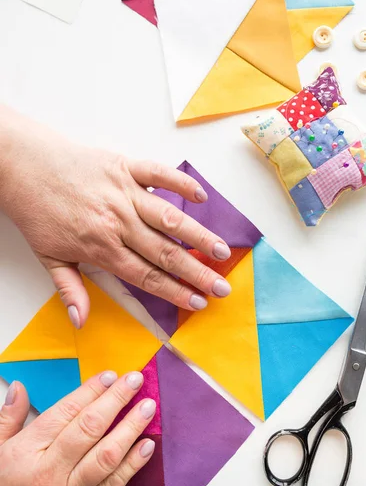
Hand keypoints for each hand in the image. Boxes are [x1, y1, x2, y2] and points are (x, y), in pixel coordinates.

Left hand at [0, 105, 231, 327]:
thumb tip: (82, 320)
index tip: (197, 302)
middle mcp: (118, 222)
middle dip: (198, 273)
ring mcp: (124, 192)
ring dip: (198, 235)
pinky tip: (201, 197)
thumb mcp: (48, 256)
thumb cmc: (37, 210)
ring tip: (222, 251)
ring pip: (170, 218)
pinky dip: (182, 184)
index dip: (175, 292)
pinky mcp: (125, 166)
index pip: (147, 276)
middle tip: (223, 287)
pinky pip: (160, 174)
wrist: (22, 165)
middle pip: (166, 253)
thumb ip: (70, 289)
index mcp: (101, 247)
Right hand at [0, 371, 154, 485]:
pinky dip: (133, 465)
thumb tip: (19, 390)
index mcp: (27, 452)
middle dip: (117, 400)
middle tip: (135, 381)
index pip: (66, 411)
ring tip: (147, 408)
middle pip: (91, 428)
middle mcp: (50, 472)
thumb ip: (8, 419)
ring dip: (131, 428)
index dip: (92, 390)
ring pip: (107, 455)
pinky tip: (146, 447)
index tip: (110, 376)